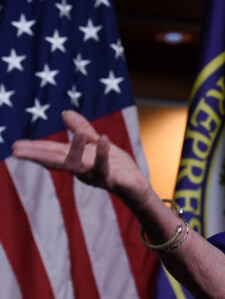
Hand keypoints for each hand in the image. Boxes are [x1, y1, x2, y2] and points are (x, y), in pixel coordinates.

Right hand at [11, 110, 149, 201]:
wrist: (136, 185)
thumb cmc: (115, 165)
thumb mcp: (96, 144)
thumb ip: (82, 129)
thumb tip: (65, 113)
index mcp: (76, 160)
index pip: (52, 154)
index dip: (34, 150)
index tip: (15, 146)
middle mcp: (82, 170)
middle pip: (57, 162)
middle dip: (38, 155)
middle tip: (17, 149)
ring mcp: (96, 176)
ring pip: (80, 166)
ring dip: (76, 150)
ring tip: (77, 133)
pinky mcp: (113, 180)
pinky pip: (106, 168)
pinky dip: (103, 154)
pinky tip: (103, 138)